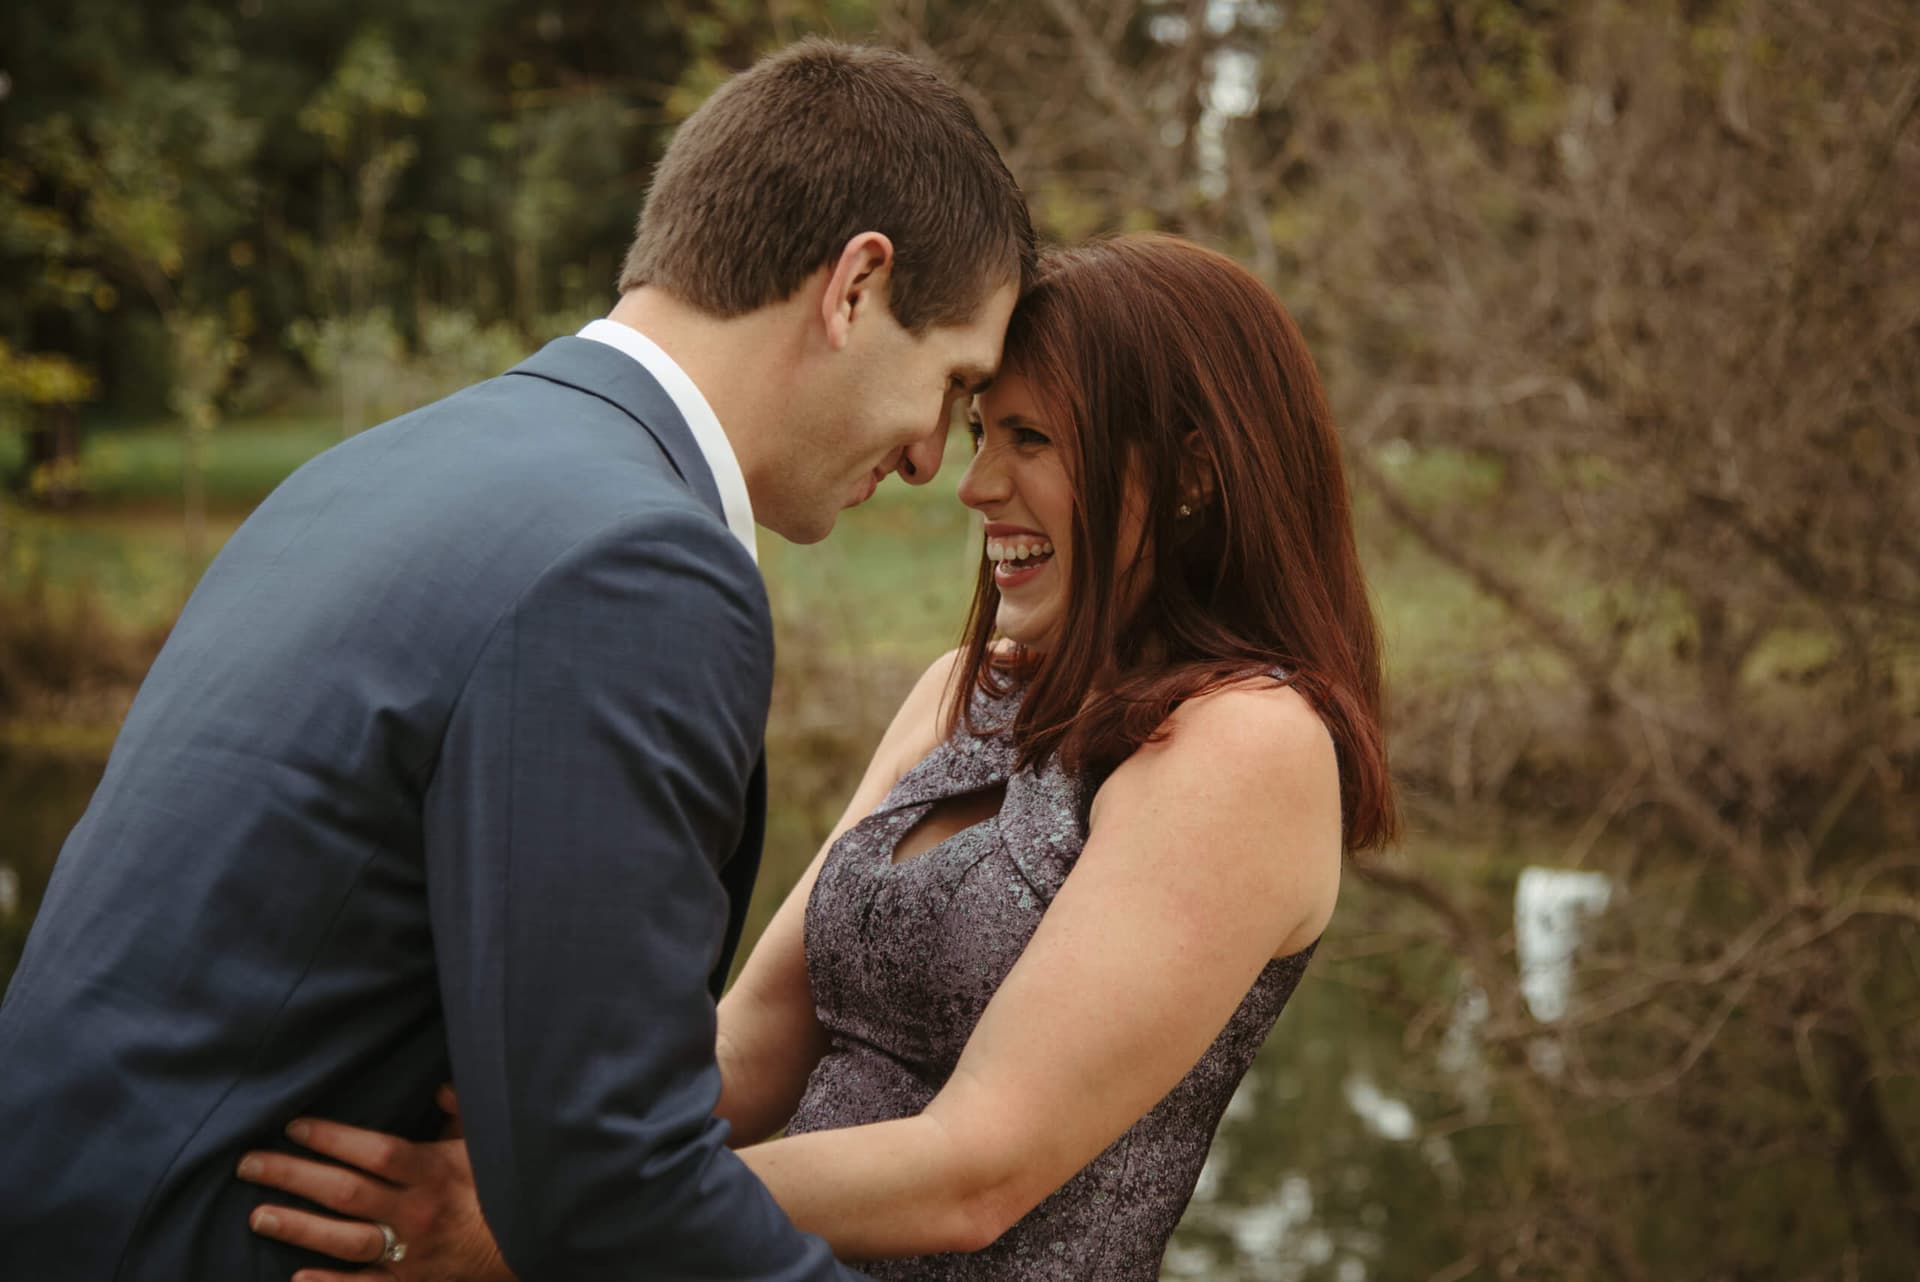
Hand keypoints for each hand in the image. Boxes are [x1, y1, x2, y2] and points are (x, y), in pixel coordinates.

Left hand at [238, 1087, 512, 1281]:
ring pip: (345, 1239)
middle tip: (249, 1166)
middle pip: (346, 1192)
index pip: (374, 1152)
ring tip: (258, 1216)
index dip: (333, 1138)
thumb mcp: (488, 1142)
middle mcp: (416, 1211)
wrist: (530, 1242)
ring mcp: (411, 1251)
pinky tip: (296, 1278)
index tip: (295, 1126)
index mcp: (434, 1171)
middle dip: (294, 1176)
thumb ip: (462, 1111)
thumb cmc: (504, 1186)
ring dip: (299, 1228)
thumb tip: (437, 1087)